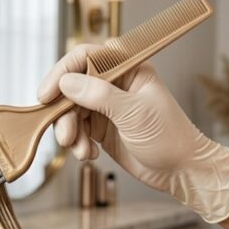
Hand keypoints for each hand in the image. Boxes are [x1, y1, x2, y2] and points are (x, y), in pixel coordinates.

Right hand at [37, 45, 228, 223]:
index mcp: (127, 68)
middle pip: (71, 87)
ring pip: (70, 111)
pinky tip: (90, 154)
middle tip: (66, 135)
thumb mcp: (134, 113)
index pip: (84, 57)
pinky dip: (77, 143)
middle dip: (64, 113)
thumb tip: (66, 82)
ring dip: (70, 133)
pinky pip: (76, 130)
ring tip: (82, 150)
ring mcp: (105, 105)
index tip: (47, 95)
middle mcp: (113, 83)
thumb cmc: (170, 136)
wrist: (180, 170)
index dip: (62, 72)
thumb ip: (99, 95)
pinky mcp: (100, 127)